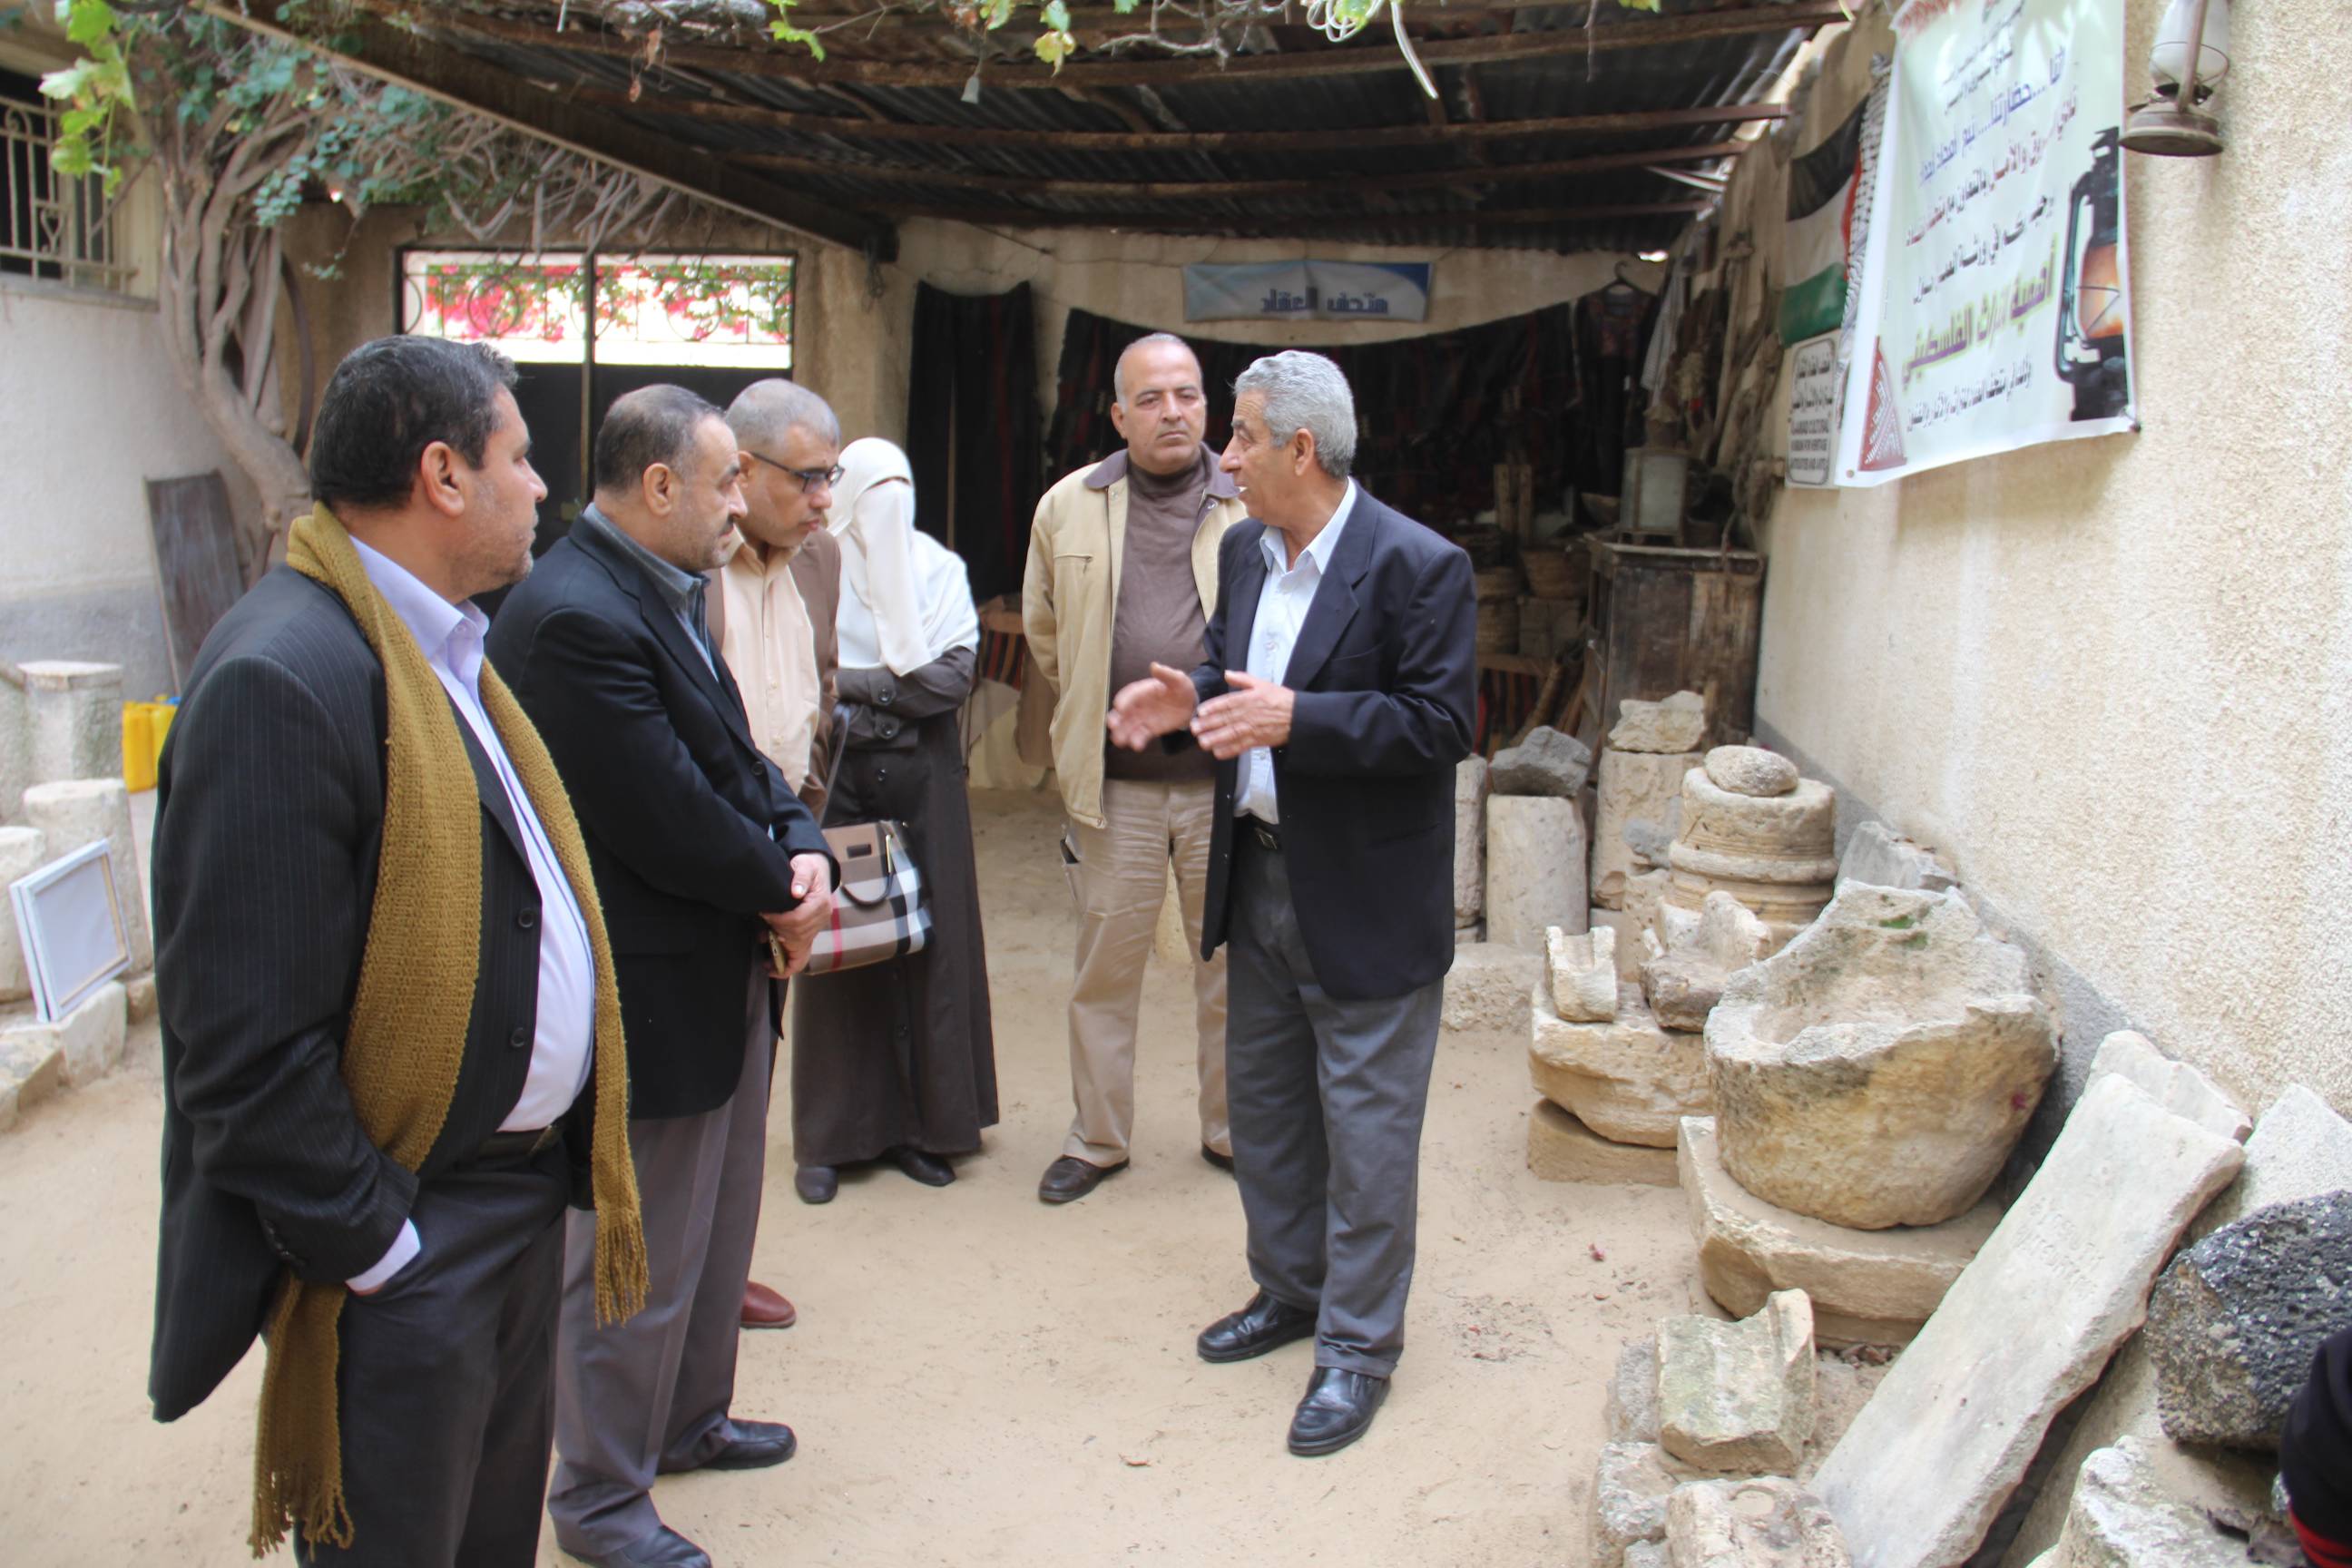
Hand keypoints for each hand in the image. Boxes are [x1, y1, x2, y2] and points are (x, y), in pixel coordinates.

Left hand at [764, 853, 834, 976]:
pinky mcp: (810, 933)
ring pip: (799, 948)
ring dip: (780, 948)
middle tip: (763, 923)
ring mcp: (817, 927)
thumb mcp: (804, 865)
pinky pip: (802, 956)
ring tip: (763, 945)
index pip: (799, 920)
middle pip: (798, 936)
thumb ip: (800, 876)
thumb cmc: (808, 866)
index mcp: (820, 903)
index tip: (765, 913)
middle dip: (778, 932)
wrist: (816, 869)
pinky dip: (787, 963)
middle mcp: (821, 918)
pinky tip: (771, 966)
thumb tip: (796, 892)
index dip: (780, 920)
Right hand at [1106, 661, 1198, 750]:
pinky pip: (1141, 735)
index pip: (1131, 694)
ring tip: (1119, 740)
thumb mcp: (1178, 679)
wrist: (1189, 704)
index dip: (1124, 700)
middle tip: (1112, 725)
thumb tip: (1154, 666)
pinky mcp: (1150, 729)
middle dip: (1117, 719)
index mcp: (1144, 690)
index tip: (1119, 707)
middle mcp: (1139, 704)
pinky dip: (1137, 740)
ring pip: (1129, 726)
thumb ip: (1166, 674)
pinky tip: (1137, 746)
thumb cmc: (1181, 688)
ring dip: (1123, 733)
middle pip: (1124, 712)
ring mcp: (1143, 718)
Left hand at [1191, 670, 1293, 759]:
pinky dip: (1229, 751)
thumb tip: (1227, 673)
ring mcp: (1252, 728)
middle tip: (1194, 729)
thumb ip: (1242, 678)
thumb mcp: (1261, 684)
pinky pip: (1241, 747)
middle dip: (1208, 725)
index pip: (1227, 703)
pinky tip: (1217, 753)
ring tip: (1202, 742)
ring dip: (1215, 739)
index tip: (1200, 712)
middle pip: (1225, 720)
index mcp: (1248, 699)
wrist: (1298, 716)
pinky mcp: (1257, 741)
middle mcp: (1248, 714)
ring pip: (1231, 734)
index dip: (1212, 708)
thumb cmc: (1281, 700)